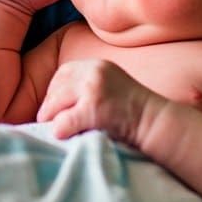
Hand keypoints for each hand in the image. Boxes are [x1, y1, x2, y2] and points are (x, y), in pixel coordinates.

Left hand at [37, 59, 159, 146]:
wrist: (156, 123)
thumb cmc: (134, 112)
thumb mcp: (112, 87)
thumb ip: (89, 87)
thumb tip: (60, 103)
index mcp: (98, 66)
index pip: (64, 72)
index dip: (54, 89)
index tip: (53, 105)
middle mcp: (94, 72)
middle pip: (58, 86)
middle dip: (50, 105)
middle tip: (45, 120)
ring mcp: (93, 89)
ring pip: (57, 102)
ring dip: (52, 117)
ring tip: (53, 129)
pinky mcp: (94, 109)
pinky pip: (65, 120)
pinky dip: (59, 128)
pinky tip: (59, 135)